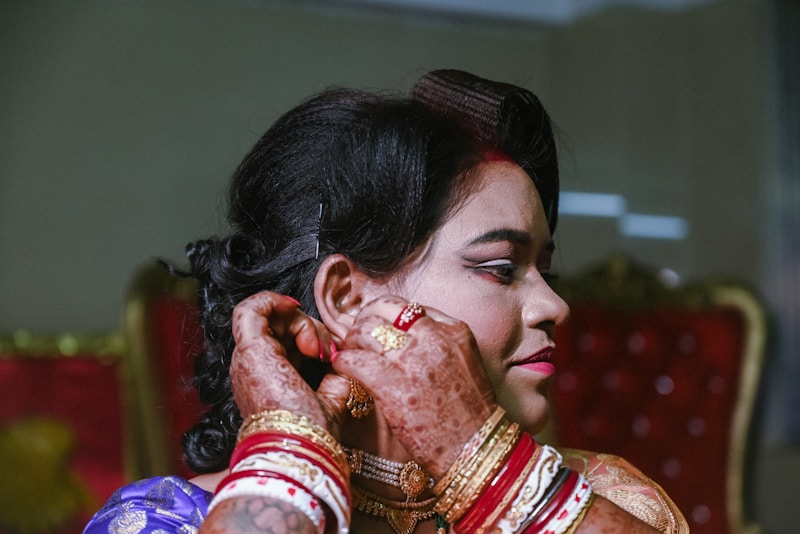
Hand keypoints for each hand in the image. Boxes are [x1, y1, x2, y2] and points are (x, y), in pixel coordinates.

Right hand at [229, 291, 349, 433]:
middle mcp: (253, 366)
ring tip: (315, 345)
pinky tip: (295, 313)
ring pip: (268, 315)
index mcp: (268, 377)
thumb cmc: (313, 432)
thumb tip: (345, 357)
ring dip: (298, 319)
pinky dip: (275, 301)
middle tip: (327, 350)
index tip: (329, 353)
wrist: (300, 446)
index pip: (286, 340)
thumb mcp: (332, 397)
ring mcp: (248, 358)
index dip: (310, 335)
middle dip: (309, 327)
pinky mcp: (250, 349)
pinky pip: (250, 308)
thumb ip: (336, 376)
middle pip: (278, 325)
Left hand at [332, 295, 495, 477]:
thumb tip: (399, 333)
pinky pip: (355, 361)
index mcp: (452, 331)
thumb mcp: (463, 362)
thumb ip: (437, 342)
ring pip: (365, 331)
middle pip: (382, 311)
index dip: (384, 314)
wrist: (475, 449)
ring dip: (352, 340)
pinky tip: (343, 368)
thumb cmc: (469, 412)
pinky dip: (344, 362)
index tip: (375, 324)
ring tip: (350, 352)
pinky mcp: (394, 388)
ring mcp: (413, 362)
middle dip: (364, 321)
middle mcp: (434, 340)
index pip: (406, 306)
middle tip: (357, 337)